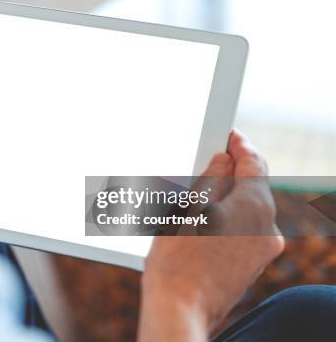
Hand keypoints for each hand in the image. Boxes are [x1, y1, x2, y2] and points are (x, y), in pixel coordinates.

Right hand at [139, 131, 283, 340]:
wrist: (180, 309)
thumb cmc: (178, 259)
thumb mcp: (189, 206)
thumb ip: (212, 177)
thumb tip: (224, 161)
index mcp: (255, 206)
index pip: (254, 163)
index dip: (239, 145)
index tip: (228, 136)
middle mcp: (267, 229)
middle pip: (252, 189)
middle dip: (229, 176)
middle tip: (202, 167)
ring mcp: (261, 251)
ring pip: (245, 212)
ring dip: (224, 201)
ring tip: (191, 203)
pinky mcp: (251, 268)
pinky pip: (242, 234)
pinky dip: (225, 223)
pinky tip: (198, 230)